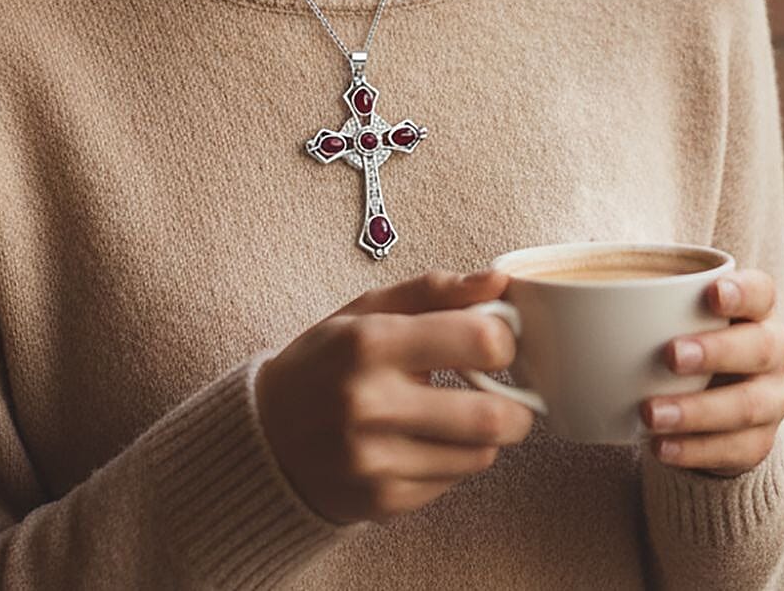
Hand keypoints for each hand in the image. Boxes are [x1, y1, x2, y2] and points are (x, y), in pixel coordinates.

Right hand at [255, 269, 535, 526]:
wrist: (265, 435)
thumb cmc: (327, 361)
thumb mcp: (369, 310)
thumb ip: (437, 291)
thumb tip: (499, 280)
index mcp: (371, 343)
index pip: (480, 341)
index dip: (505, 340)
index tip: (498, 342)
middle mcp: (370, 405)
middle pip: (491, 417)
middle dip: (519, 406)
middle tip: (514, 396)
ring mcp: (374, 461)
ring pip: (479, 456)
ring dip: (486, 436)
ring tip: (463, 416)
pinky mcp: (379, 502)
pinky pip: (451, 483)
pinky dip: (453, 462)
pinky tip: (426, 442)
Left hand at [638, 267, 783, 477]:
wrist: (714, 401)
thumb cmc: (685, 338)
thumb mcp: (671, 314)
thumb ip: (636, 300)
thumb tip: (559, 294)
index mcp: (757, 309)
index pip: (761, 292)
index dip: (742, 291)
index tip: (711, 293)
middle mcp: (774, 351)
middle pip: (760, 348)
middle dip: (716, 351)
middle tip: (669, 355)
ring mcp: (772, 400)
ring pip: (747, 406)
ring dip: (697, 410)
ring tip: (650, 413)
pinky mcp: (759, 443)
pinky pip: (733, 450)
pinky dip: (694, 450)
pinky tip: (659, 447)